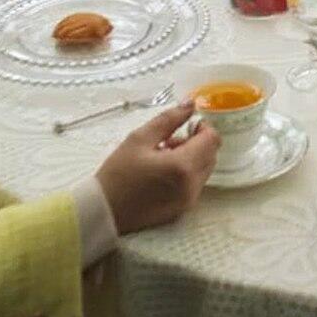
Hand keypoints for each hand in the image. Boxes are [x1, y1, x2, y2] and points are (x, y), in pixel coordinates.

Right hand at [93, 101, 220, 234]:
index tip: (185, 125)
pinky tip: (162, 174)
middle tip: (168, 142)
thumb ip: (169, 119)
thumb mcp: (140, 138)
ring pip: (204, 170)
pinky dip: (186, 174)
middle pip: (211, 155)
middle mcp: (192, 185)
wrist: (104, 211)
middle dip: (196, 143)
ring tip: (163, 158)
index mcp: (183, 166)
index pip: (212, 140)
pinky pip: (195, 185)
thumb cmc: (118, 173)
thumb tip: (190, 104)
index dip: (202, 128)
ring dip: (192, 159)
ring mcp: (189, 200)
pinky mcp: (182, 210)